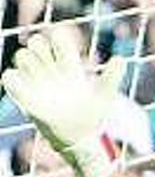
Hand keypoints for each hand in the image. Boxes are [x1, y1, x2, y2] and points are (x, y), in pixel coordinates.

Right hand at [2, 30, 125, 176]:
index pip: (59, 40)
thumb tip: (121, 59)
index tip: (63, 49)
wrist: (79, 137)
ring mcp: (37, 82)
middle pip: (36, 43)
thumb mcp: (105, 96)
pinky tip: (27, 87)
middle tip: (49, 62)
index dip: (58, 39)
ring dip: (27, 61)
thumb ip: (112, 77)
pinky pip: (10, 78)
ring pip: (22, 56)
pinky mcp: (25, 96)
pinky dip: (14, 78)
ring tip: (39, 77)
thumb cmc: (93, 115)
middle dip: (39, 46)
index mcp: (70, 66)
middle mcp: (52, 70)